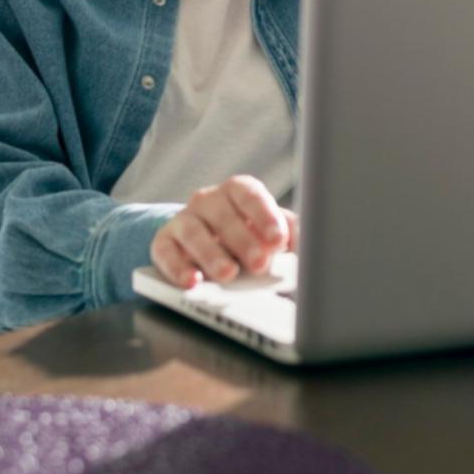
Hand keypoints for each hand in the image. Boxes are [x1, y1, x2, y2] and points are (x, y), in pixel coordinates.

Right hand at [150, 175, 298, 288]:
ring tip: (228, 274)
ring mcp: (184, 219)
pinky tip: (192, 281)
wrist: (206, 240)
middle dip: (243, 241)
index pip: (250, 195)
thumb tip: (309, 247)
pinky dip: (178, 267)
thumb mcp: (270, 229)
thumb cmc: (246, 233)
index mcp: (238, 191)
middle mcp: (209, 200)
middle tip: (260, 263)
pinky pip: (167, 252)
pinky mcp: (164, 242)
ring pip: (194, 232)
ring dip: (212, 254)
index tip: (278, 240)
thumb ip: (289, 234)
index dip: (265, 216)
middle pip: (224, 215)